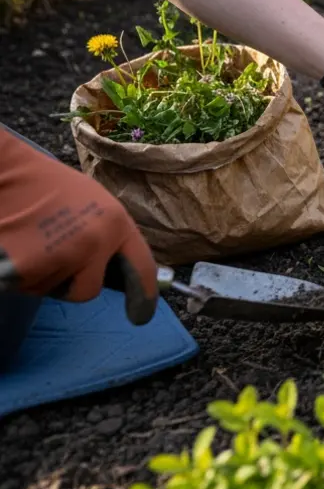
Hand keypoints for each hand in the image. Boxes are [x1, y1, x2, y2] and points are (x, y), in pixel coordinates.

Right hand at [0, 129, 158, 324]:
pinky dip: (16, 275)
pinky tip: (13, 246)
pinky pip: (26, 286)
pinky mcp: (29, 267)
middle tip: (49, 254)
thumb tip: (114, 265)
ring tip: (29, 240)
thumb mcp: (91, 203)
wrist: (4, 172)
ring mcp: (64, 255)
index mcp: (116, 222)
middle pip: (88, 290)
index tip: (141, 315)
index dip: (144, 295)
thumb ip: (106, 234)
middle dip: (69, 282)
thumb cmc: (42, 184)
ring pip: (52, 289)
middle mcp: (96, 242)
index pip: (141, 268)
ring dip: (40, 275)